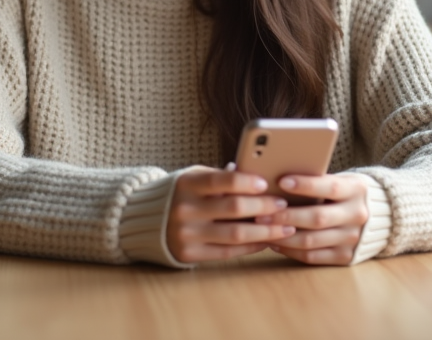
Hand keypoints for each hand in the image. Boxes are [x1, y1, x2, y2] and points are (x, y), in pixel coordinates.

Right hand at [166, 167, 296, 262]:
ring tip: (285, 227)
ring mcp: (187, 234)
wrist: (146, 220)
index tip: (266, 183)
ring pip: (235, 234)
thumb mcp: (195, 178)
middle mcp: (184, 209)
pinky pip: (228, 252)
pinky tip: (266, 240)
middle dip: (264, 206)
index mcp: (186, 184)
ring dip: (266, 231)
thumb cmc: (182, 193)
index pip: (221, 180)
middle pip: (233, 208)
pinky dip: (251, 246)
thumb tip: (260, 176)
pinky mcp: (190, 255)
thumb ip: (222, 177)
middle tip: (283, 204)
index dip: (246, 181)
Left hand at [255, 173, 369, 264]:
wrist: (384, 217)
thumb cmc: (346, 193)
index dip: (305, 185)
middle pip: (317, 218)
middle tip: (261, 212)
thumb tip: (277, 178)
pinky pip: (313, 257)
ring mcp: (352, 239)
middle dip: (286, 216)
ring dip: (283, 236)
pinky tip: (275, 243)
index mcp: (356, 190)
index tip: (282, 181)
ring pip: (312, 241)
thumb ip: (318, 181)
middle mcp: (357, 215)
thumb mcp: (342, 180)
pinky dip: (291, 251)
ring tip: (263, 229)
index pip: (330, 187)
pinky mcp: (345, 257)